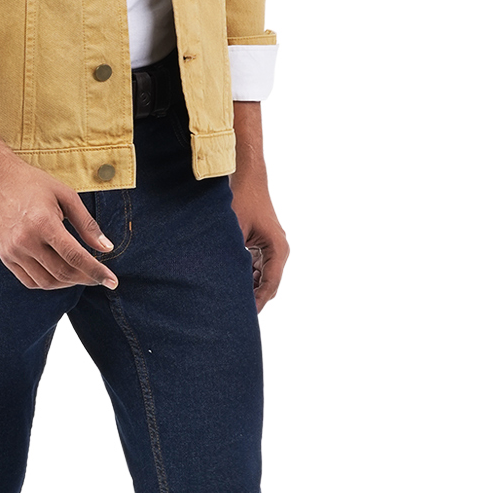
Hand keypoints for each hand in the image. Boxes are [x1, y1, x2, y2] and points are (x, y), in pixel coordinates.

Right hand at [0, 98, 116, 289]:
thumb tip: (107, 248)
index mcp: (43, 223)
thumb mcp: (66, 195)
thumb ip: (87, 224)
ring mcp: (13, 251)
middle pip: (62, 272)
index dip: (96, 271)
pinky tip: (60, 273)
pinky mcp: (5, 257)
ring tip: (81, 274)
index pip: (75, 256)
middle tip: (99, 276)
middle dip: (86, 278)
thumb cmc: (33, 184)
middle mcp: (25, 241)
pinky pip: (30, 281)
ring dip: (68, 283)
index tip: (112, 281)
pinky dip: (49, 283)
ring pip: (47, 282)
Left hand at [231, 99, 288, 311]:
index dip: (255, 305)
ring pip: (258, 278)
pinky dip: (241, 276)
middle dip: (248, 300)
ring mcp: (270, 248)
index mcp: (277, 250)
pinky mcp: (260, 244)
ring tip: (223, 304)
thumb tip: (214, 282)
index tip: (240, 318)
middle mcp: (277, 251)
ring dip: (243, 288)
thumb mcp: (231, 230)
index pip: (268, 287)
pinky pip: (253, 267)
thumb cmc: (241, 198)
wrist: (246, 174)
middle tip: (228, 317)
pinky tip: (223, 284)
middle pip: (265, 286)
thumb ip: (228, 257)